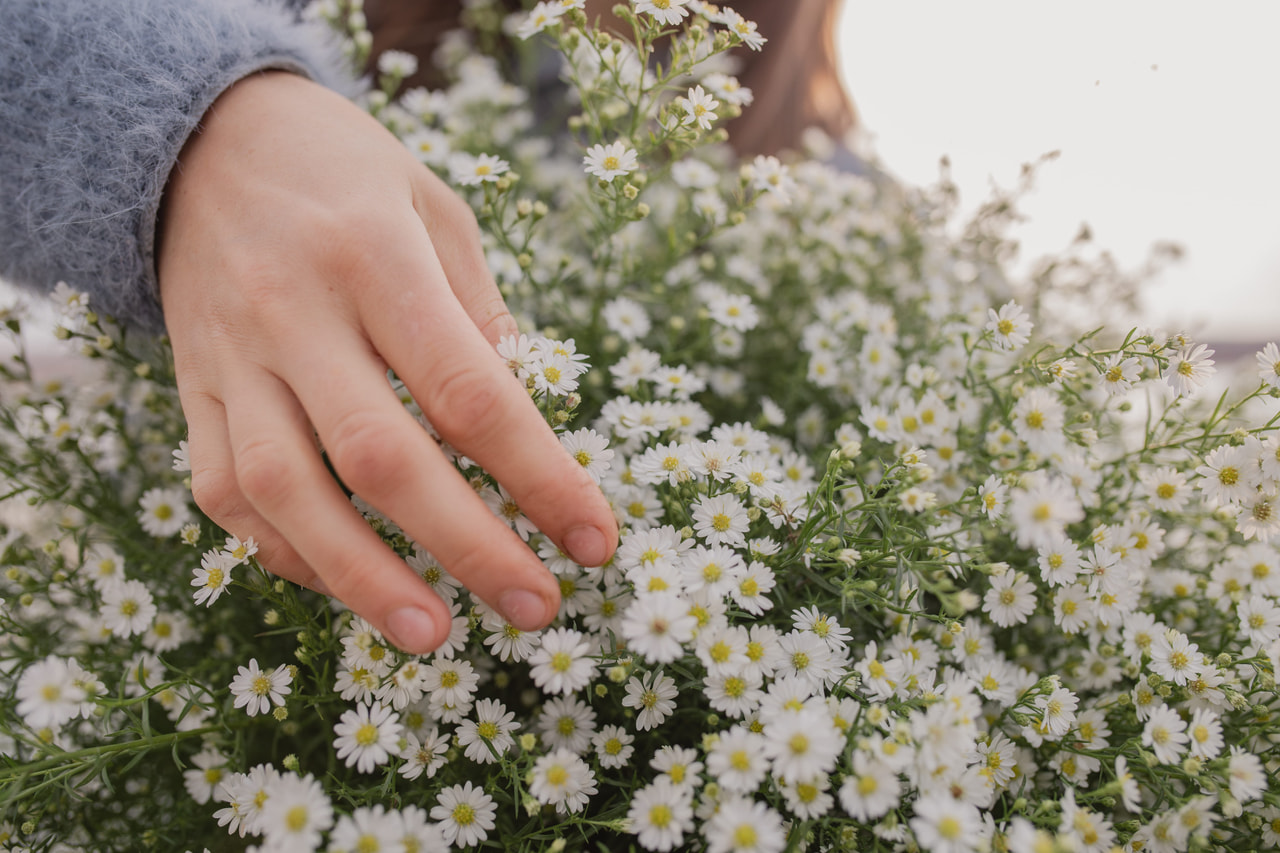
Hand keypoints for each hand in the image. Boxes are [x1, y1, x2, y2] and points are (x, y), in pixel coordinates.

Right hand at [158, 72, 616, 652]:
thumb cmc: (345, 174)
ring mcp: (230, 358)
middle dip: (469, 546)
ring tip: (435, 636)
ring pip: (288, 492)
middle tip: (537, 607)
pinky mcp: (190, 391)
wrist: (198, 139)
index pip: (471, 391)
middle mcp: (294, 311)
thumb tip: (523, 417)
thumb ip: (478, 311)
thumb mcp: (434, 207)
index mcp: (376, 256)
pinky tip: (350, 583)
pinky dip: (289, 552)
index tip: (594, 539)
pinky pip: (227, 493)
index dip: (540, 476)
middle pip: (383, 457)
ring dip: (365, 579)